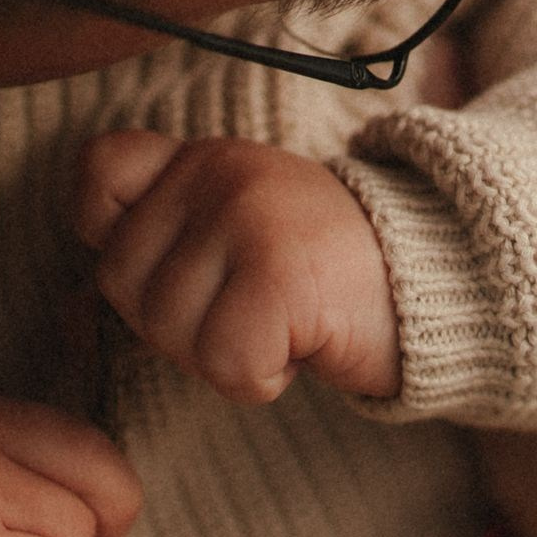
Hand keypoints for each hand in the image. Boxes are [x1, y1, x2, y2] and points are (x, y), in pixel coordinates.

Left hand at [73, 131, 400, 403]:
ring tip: (282, 324)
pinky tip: (302, 346)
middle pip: (121, 282)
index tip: (181, 262)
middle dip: (175, 323)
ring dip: (222, 356)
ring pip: (169, 331)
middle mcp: (220, 173)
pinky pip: (224, 363)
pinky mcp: (279, 274)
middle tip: (250, 309)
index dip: (111, 233)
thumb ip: (173, 225)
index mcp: (205, 157)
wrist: (446, 279)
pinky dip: (260, 379)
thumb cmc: (331, 271)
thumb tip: (89, 277)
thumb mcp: (246, 220)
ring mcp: (249, 218)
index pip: (99, 172)